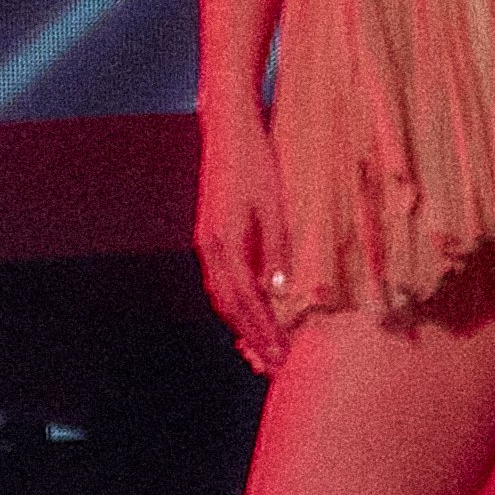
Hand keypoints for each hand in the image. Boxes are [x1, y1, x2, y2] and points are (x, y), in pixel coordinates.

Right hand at [197, 109, 292, 377]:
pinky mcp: (212, 236)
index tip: (282, 360)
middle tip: (275, 368)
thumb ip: (282, 250)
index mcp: (224, 244)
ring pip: (224, 297)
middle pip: (229, 308)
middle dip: (253, 340)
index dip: (264, 335)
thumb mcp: (279, 204)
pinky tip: (253, 313)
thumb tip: (287, 295)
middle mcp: (209, 249)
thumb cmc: (258, 159)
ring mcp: (207, 243)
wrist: (228, 126)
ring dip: (244, 326)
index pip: (245, 304)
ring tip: (264, 350)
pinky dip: (239, 305)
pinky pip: (223, 281)